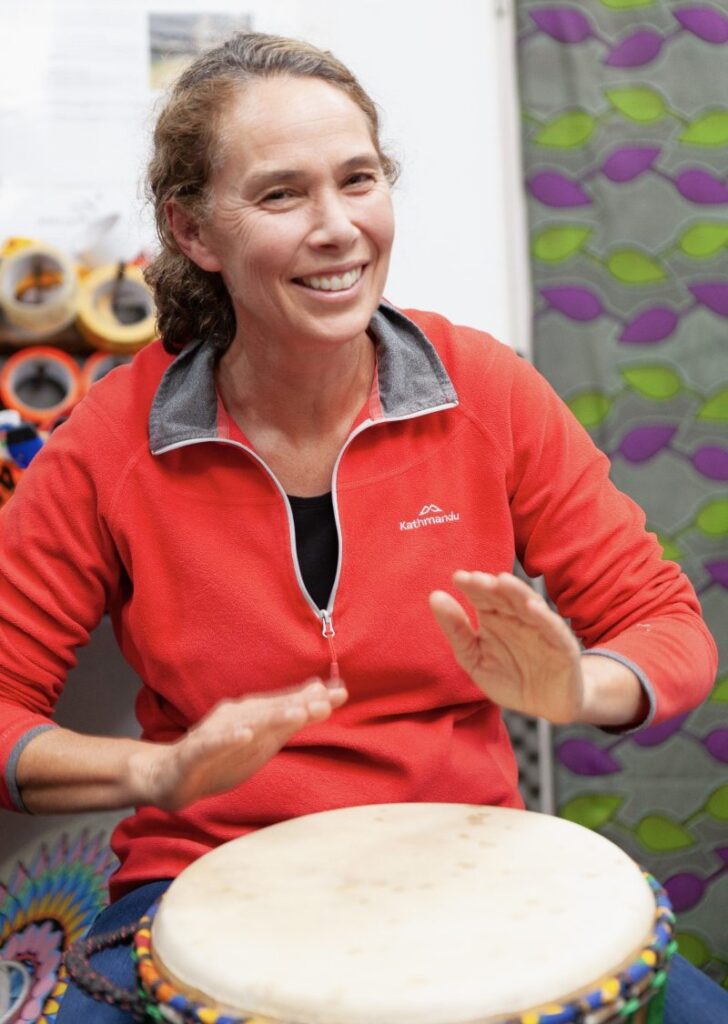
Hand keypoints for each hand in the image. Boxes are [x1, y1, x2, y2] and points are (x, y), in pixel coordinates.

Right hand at [128, 678, 346, 810]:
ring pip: (246, 724)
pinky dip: (229, 738)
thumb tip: (324, 693)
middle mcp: (235, 719)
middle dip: (298, 704)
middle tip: (326, 700)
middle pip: (270, 711)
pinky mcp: (195, 752)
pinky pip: (213, 744)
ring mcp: (214, 734)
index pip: (285, 705)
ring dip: (271, 717)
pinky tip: (244, 733)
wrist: (168, 775)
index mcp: (252, 715)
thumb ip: (290, 716)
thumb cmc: (220, 754)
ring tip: (295, 712)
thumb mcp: (261, 738)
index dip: (313, 699)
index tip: (341, 691)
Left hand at [429, 571, 582, 723]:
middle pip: (503, 596)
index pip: (482, 597)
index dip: (471, 587)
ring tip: (501, 581)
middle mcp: (518, 618)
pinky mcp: (562, 645)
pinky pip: (553, 628)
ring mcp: (541, 629)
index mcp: (495, 618)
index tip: (458, 578)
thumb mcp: (475, 659)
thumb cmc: (510, 679)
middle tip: (474, 578)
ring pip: (528, 605)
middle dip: (489, 586)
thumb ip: (456, 631)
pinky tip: (531, 607)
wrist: (547, 706)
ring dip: (516, 592)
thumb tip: (435, 596)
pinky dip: (543, 617)